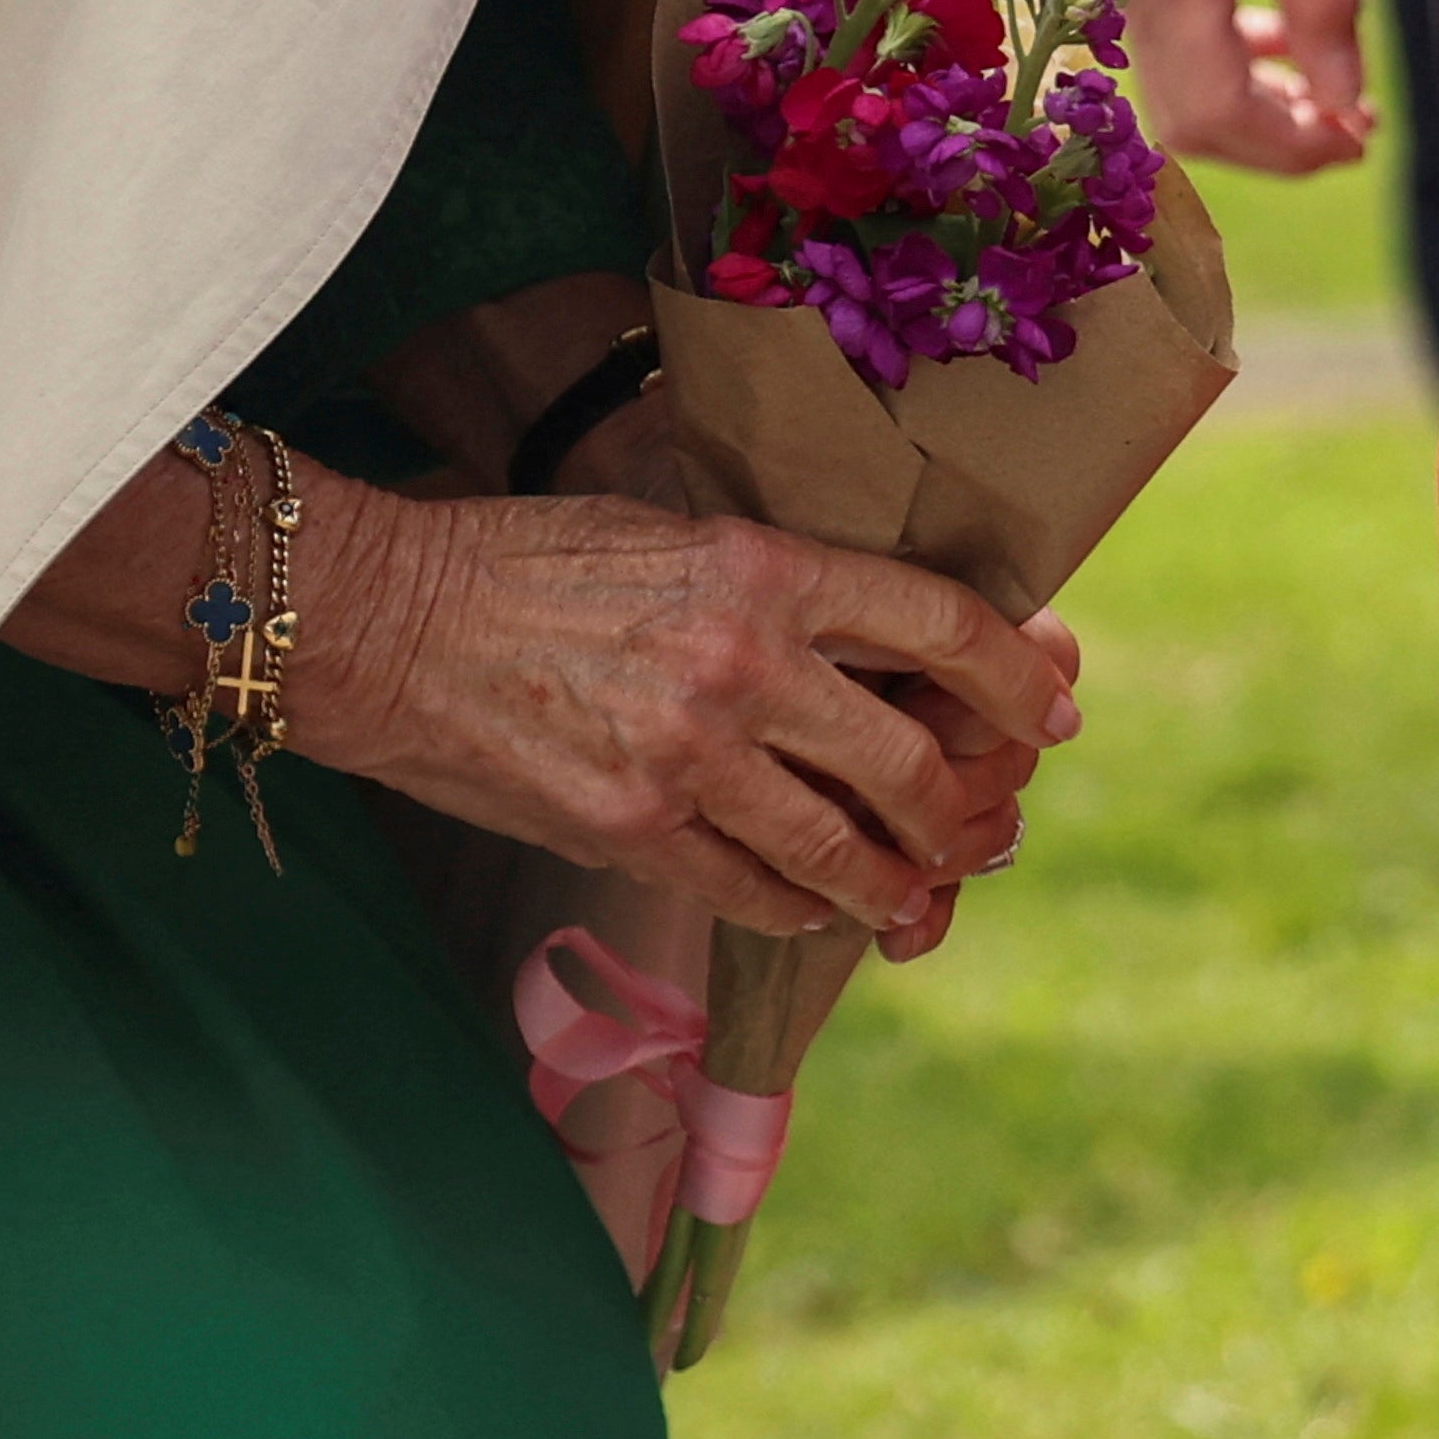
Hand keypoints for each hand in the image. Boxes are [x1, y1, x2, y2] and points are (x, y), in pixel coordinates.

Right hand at [285, 489, 1078, 937]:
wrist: (386, 621)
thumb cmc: (531, 560)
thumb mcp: (676, 532)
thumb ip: (781, 590)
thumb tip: (883, 648)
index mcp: (765, 567)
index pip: (938, 623)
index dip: (1016, 677)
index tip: (1053, 709)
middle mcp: (743, 664)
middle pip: (911, 761)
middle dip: (969, 808)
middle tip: (989, 828)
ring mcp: (687, 759)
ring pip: (841, 848)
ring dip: (896, 882)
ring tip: (917, 892)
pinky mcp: (628, 831)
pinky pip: (751, 890)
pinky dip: (799, 906)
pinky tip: (814, 904)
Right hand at [1095, 0, 1373, 173]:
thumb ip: (1325, 8)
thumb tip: (1345, 103)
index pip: (1217, 116)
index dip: (1290, 149)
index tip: (1360, 138)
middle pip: (1188, 120)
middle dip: (1272, 139)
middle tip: (1352, 125)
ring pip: (1174, 88)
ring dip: (1249, 104)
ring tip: (1326, 86)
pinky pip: (1166, 43)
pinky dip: (1222, 59)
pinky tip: (1275, 35)